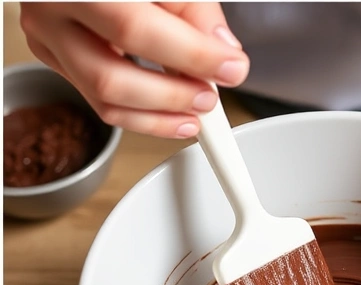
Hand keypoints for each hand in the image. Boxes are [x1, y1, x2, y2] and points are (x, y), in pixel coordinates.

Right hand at [20, 2, 249, 137]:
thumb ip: (194, 9)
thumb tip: (223, 52)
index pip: (135, 28)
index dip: (190, 55)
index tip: (232, 68)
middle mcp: (50, 12)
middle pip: (111, 77)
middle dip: (171, 96)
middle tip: (210, 96)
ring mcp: (46, 39)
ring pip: (103, 99)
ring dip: (160, 116)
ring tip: (198, 111)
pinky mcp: (53, 58)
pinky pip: (98, 100)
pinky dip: (143, 114)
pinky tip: (174, 115)